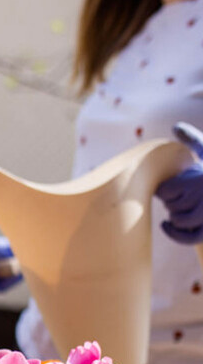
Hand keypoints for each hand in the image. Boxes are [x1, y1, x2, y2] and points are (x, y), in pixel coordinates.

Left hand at [155, 123, 202, 243]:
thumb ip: (193, 139)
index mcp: (199, 180)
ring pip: (179, 219)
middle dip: (173, 202)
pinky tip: (166, 225)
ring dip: (175, 216)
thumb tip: (176, 126)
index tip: (173, 186)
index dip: (166, 190)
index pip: (165, 191)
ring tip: (182, 208)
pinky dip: (175, 234)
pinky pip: (188, 237)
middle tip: (183, 196)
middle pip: (171, 205)